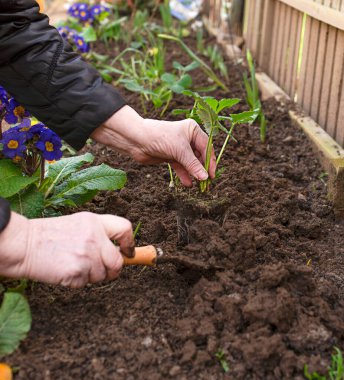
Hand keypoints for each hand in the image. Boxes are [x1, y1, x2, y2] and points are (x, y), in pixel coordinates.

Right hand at [0, 212, 133, 287]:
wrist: (24, 245)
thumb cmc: (49, 235)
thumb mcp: (78, 224)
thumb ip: (99, 233)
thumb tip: (119, 251)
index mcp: (95, 222)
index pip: (125, 229)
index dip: (129, 243)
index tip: (128, 252)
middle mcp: (94, 237)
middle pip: (118, 262)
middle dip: (113, 270)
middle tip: (102, 269)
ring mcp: (87, 255)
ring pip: (102, 276)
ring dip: (91, 276)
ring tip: (75, 264)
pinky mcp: (77, 272)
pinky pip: (86, 283)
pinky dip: (77, 281)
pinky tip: (66, 270)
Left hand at [91, 105, 216, 186]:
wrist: (137, 140)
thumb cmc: (160, 137)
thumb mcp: (180, 150)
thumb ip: (193, 164)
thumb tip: (205, 178)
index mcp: (193, 130)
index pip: (207, 147)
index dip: (210, 161)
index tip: (212, 175)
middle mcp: (187, 138)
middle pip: (200, 156)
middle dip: (202, 169)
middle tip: (206, 182)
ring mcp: (179, 148)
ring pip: (190, 163)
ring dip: (194, 173)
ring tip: (198, 185)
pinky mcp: (171, 156)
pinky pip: (181, 167)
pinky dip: (184, 175)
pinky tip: (188, 184)